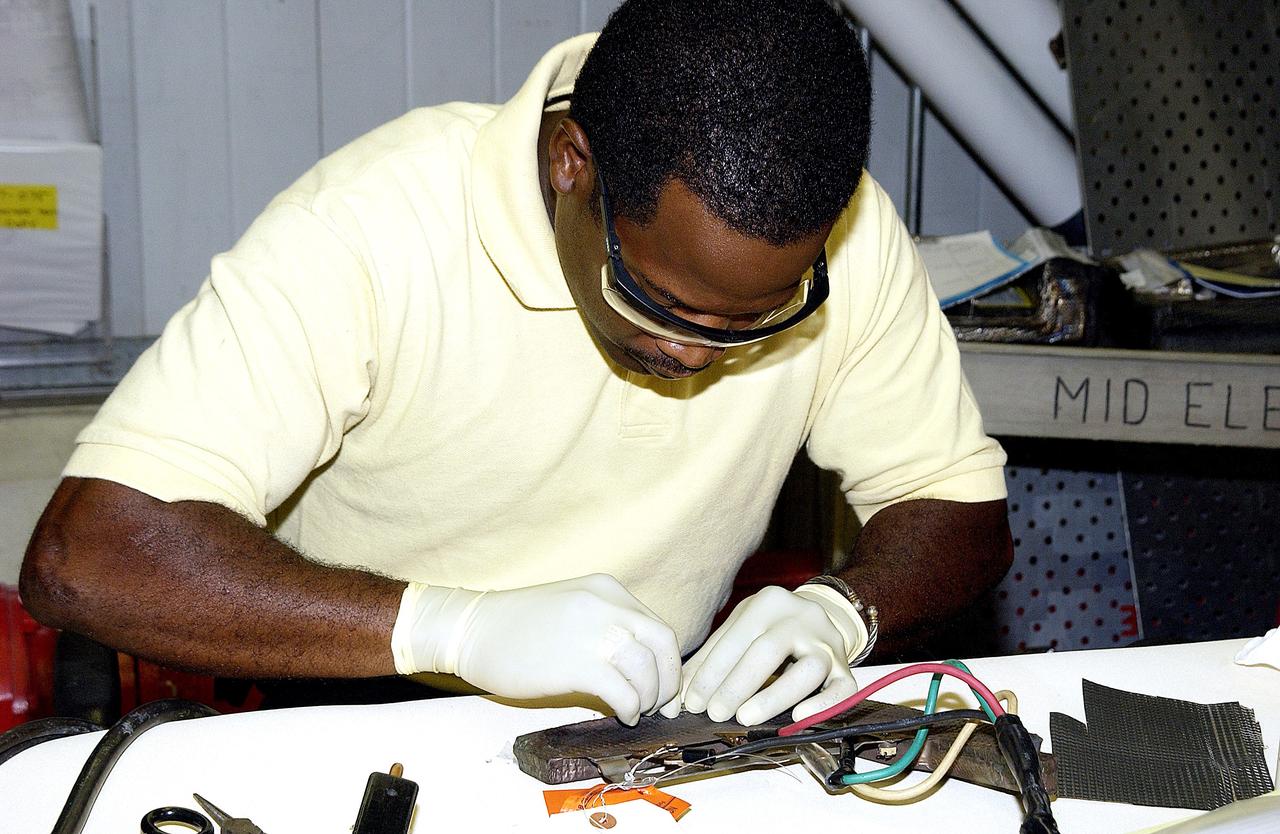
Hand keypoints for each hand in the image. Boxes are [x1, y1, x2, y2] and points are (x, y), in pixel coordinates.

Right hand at [391, 573, 680, 724]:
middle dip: (669, 680)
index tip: (665, 685)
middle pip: (662, 644)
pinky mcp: (578, 665)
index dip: (667, 661)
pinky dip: (630, 707)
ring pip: (647, 669)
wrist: (471, 629)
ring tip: (635, 710)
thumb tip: (637, 663)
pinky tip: (621, 715)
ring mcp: (594, 633)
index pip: (656, 626)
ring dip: (649, 696)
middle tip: (662, 706)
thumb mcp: (572, 608)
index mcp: (607, 590)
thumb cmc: (515, 625)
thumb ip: (605, 623)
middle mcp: (607, 606)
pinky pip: (624, 691)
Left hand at [659, 585, 861, 725]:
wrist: (822, 614)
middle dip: (736, 685)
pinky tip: (798, 718)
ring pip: (807, 669)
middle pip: (768, 650)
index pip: (735, 639)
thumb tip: (676, 700)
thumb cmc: (769, 628)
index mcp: (768, 602)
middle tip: (714, 713)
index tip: (692, 702)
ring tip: (746, 718)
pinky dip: (822, 705)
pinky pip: (842, 687)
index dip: (711, 672)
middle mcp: (801, 617)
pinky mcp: (846, 666)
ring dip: (774, 696)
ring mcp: (827, 641)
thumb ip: (710, 660)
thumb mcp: (740, 628)